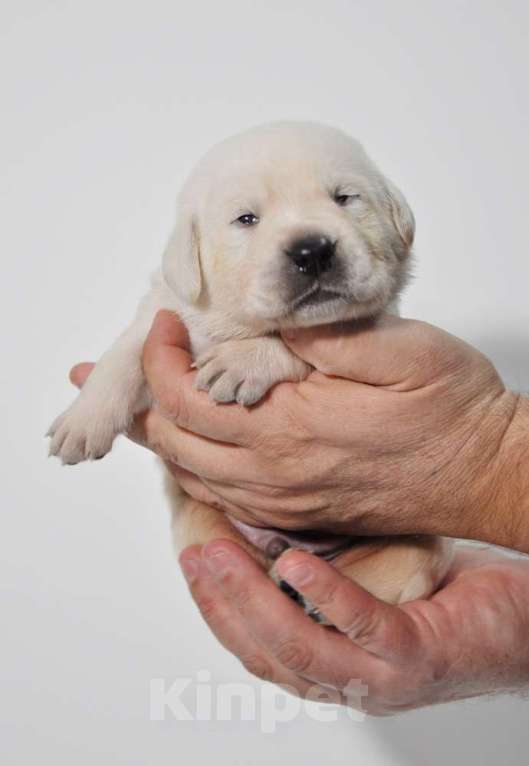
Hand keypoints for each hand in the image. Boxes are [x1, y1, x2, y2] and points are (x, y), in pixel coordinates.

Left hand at [70, 311, 528, 550]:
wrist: (485, 474)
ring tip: (131, 404)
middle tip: (110, 369)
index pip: (187, 397)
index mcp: (290, 429)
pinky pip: (219, 495)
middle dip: (136, 400)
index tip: (163, 322)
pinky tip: (187, 442)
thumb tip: (265, 321)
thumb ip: (325, 335)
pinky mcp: (297, 513)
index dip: (160, 357)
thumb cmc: (452, 410)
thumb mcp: (401, 350)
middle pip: (172, 442)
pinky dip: (190, 464)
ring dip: (156, 434)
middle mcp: (275, 474)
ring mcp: (283, 500)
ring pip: (189, 473)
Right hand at [178, 540, 528, 714]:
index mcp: (334, 664)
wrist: (526, 621)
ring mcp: (383, 676)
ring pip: (300, 648)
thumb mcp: (373, 578)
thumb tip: (275, 522)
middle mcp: (350, 681)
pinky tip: (295, 564)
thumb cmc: (450, 596)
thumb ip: (327, 566)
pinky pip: (363, 628)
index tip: (192, 562)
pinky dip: (325, 596)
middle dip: (221, 601)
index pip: (256, 647)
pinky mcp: (419, 657)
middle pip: (266, 652)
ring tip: (221, 555)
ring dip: (253, 599)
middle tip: (194, 554)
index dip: (216, 607)